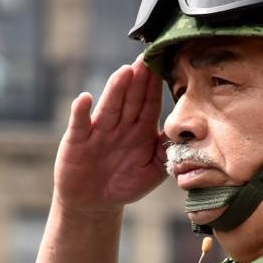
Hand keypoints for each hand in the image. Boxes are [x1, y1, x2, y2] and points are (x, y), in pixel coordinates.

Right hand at [53, 56, 166, 216]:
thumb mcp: (153, 171)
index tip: (165, 65)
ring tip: (125, 72)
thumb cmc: (125, 184)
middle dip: (139, 80)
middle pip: (131, 99)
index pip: (151, 103)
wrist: (94, 203)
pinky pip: (80, 124)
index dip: (156, 87)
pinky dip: (81, 112)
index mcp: (141, 129)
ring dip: (116, 90)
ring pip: (110, 107)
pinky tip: (85, 99)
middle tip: (147, 59)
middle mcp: (121, 125)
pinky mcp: (78, 141)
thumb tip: (184, 135)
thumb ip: (167, 152)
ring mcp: (99, 130)